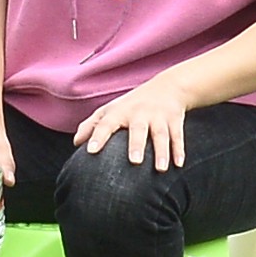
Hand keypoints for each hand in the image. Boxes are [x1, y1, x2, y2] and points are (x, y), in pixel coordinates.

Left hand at [73, 72, 198, 170]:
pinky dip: (179, 150)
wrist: (168, 87)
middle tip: (134, 162)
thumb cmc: (132, 104)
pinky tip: (178, 165)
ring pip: (161, 135)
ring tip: (161, 169)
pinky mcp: (175, 121)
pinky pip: (178, 137)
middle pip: (139, 130)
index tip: (90, 151)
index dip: (98, 136)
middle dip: (137, 145)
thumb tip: (76, 143)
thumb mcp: (110, 110)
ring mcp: (159, 117)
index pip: (106, 124)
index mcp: (120, 112)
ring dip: (162, 152)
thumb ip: (92, 125)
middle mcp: (140, 113)